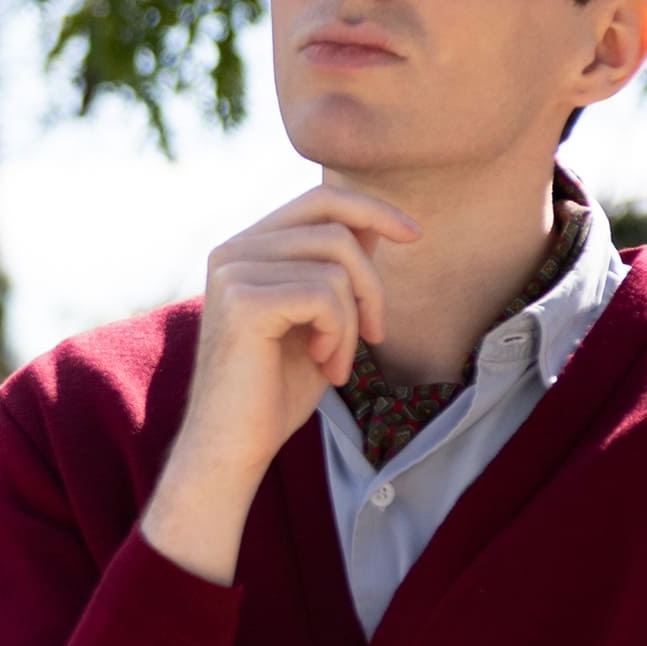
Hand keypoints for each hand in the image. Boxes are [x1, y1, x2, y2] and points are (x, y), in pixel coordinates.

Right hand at [139, 184, 419, 583]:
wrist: (233, 447)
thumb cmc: (274, 391)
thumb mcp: (318, 320)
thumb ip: (336, 270)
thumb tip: (372, 223)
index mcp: (246, 247)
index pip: (321, 199)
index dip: (372, 208)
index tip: (414, 235)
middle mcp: (234, 249)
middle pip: (335, 222)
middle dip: (373, 279)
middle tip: (375, 333)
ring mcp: (234, 270)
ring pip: (336, 262)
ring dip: (354, 318)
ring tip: (336, 362)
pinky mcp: (243, 300)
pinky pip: (325, 294)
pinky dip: (339, 334)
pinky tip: (324, 365)